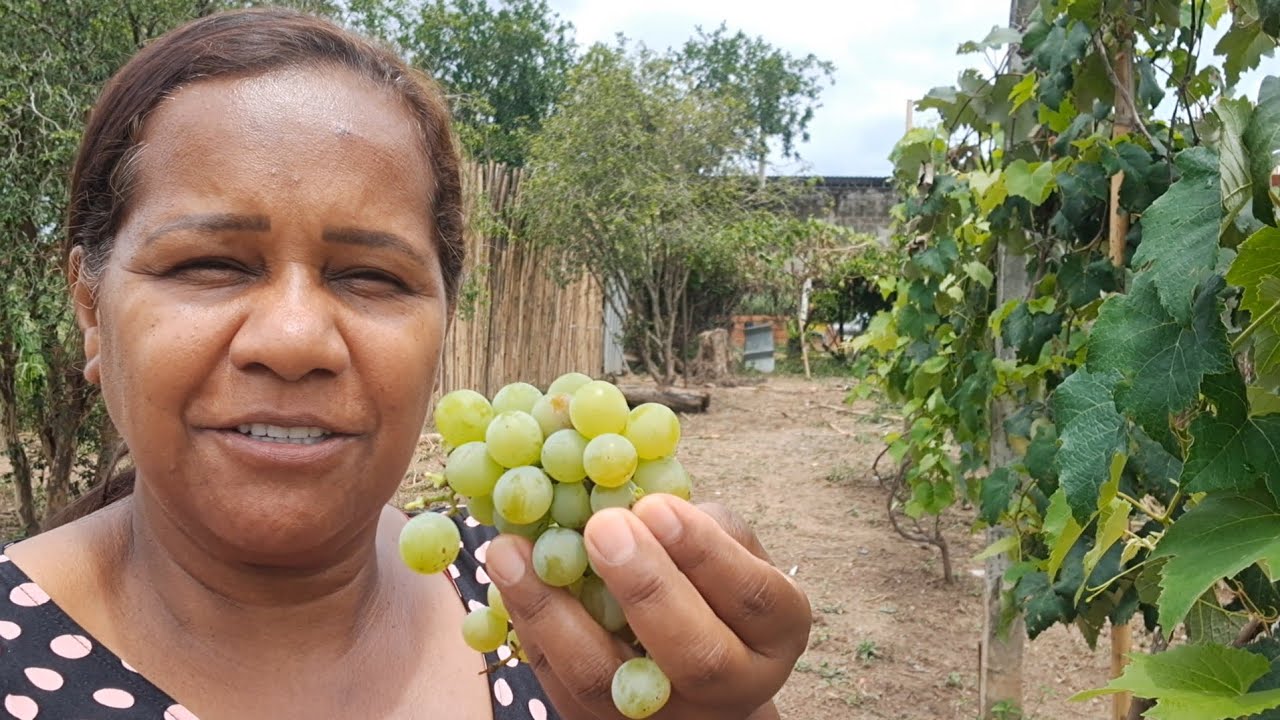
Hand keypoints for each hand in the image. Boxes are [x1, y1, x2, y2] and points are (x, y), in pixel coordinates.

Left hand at [484, 493, 811, 718]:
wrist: (689, 667)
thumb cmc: (710, 582)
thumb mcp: (728, 549)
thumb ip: (695, 523)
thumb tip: (627, 487)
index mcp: (774, 632)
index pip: (751, 597)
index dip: (705, 552)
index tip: (656, 505)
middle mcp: (730, 686)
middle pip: (694, 655)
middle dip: (646, 587)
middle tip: (602, 526)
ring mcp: (662, 717)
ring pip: (605, 680)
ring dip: (553, 610)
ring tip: (510, 548)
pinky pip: (556, 682)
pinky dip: (526, 627)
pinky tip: (503, 576)